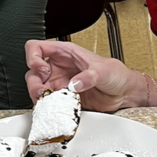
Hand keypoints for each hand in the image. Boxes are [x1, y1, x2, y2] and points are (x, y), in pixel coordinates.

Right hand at [24, 39, 144, 112]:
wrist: (124, 93)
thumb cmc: (116, 74)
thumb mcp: (104, 70)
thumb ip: (89, 76)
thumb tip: (75, 84)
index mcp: (65, 53)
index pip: (37, 48)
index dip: (33, 57)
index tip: (42, 68)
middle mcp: (59, 67)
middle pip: (32, 71)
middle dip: (33, 82)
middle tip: (42, 91)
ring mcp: (60, 83)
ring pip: (37, 88)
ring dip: (38, 96)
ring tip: (46, 101)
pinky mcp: (64, 99)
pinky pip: (48, 102)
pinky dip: (47, 106)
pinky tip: (54, 108)